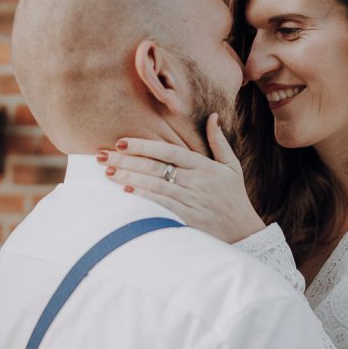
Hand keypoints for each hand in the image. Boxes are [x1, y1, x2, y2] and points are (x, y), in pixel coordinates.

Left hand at [100, 113, 266, 242]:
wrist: (244, 232)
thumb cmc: (234, 197)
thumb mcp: (232, 167)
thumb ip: (219, 142)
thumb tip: (213, 117)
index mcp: (203, 165)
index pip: (168, 151)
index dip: (143, 145)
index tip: (121, 142)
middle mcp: (196, 181)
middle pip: (155, 166)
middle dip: (126, 160)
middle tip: (102, 156)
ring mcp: (191, 200)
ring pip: (154, 184)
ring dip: (129, 178)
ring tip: (108, 172)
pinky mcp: (187, 218)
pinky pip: (161, 204)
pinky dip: (143, 197)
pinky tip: (126, 191)